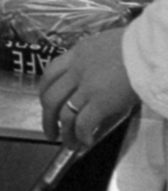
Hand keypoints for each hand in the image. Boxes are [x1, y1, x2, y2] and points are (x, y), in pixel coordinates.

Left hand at [39, 30, 138, 149]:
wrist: (145, 50)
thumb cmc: (132, 47)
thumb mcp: (102, 46)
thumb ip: (90, 60)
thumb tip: (88, 78)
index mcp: (76, 54)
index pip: (49, 74)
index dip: (44, 93)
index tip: (46, 105)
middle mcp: (76, 71)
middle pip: (50, 98)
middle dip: (47, 118)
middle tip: (50, 131)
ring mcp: (87, 87)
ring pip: (64, 114)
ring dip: (64, 133)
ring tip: (69, 143)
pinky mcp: (101, 102)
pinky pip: (83, 123)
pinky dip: (81, 135)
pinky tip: (86, 140)